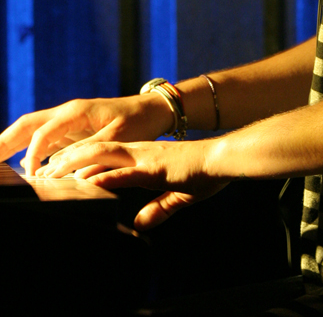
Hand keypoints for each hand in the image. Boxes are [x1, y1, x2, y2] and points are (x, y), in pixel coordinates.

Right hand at [0, 94, 172, 175]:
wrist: (153, 110)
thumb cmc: (139, 122)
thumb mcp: (118, 137)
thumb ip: (92, 151)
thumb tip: (65, 169)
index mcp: (76, 111)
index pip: (42, 132)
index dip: (32, 155)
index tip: (29, 176)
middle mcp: (67, 114)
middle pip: (27, 125)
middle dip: (4, 141)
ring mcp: (67, 122)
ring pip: (31, 131)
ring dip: (11, 144)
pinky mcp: (71, 131)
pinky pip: (43, 140)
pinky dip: (27, 150)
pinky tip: (18, 164)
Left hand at [36, 138, 228, 228]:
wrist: (223, 159)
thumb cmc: (206, 173)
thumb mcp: (178, 195)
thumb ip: (158, 208)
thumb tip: (140, 224)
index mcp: (144, 157)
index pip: (106, 155)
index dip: (82, 160)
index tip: (60, 168)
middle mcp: (140, 152)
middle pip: (97, 149)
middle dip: (70, 158)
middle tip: (45, 169)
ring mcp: (146, 157)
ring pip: (104, 155)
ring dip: (78, 163)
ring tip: (55, 171)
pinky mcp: (154, 168)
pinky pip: (124, 173)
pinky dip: (103, 177)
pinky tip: (87, 183)